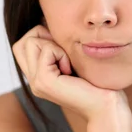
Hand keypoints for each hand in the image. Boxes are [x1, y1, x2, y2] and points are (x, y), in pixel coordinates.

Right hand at [12, 25, 131, 126]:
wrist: (107, 107)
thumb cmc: (99, 83)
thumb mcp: (76, 61)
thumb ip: (60, 49)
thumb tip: (51, 24)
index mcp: (39, 75)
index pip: (24, 44)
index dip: (44, 37)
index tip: (66, 50)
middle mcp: (33, 80)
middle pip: (23, 41)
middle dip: (46, 37)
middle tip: (66, 55)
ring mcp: (36, 82)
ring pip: (30, 41)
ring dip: (54, 45)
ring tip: (69, 63)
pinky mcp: (43, 82)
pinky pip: (46, 50)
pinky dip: (61, 53)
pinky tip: (72, 69)